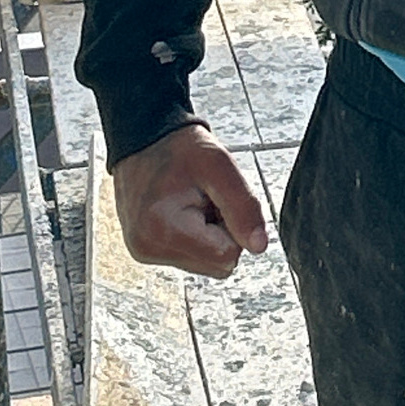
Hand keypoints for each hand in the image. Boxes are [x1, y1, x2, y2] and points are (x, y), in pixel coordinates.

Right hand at [112, 124, 267, 278]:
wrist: (147, 141)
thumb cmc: (182, 150)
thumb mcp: (221, 166)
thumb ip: (244, 207)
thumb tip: (259, 246)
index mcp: (164, 229)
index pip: (227, 254)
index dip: (233, 225)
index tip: (217, 198)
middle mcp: (148, 248)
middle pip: (218, 265)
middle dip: (222, 232)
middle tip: (207, 199)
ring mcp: (144, 253)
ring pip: (206, 264)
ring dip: (209, 235)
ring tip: (194, 203)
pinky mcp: (146, 252)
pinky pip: (190, 258)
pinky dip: (195, 237)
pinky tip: (184, 212)